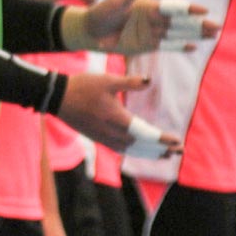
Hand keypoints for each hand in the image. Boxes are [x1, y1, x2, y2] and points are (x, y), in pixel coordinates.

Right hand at [56, 72, 181, 153]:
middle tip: (178, 151)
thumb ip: (129, 82)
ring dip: (149, 153)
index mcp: (117, 118)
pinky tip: (140, 151)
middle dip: (161, 149)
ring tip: (164, 155)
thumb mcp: (107, 80)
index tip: (177, 141)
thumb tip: (149, 80)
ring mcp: (104, 137)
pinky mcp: (98, 138)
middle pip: (142, 146)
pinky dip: (134, 152)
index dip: (162, 139)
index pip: (146, 134)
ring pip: (132, 151)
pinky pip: (121, 150)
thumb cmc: (83, 87)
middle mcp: (112, 132)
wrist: (58, 97)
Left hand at [73, 0, 218, 54]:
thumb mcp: (116, 1)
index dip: (188, 9)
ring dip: (194, 34)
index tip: (203, 10)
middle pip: (180, 22)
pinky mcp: (147, 44)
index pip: (172, 7)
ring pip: (178, 33)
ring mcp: (151, 31)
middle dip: (198, 24)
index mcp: (148, 5)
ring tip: (212, 35)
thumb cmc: (102, 12)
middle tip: (217, 27)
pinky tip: (193, 46)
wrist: (90, 29)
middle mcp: (153, 18)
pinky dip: (179, 46)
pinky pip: (166, 45)